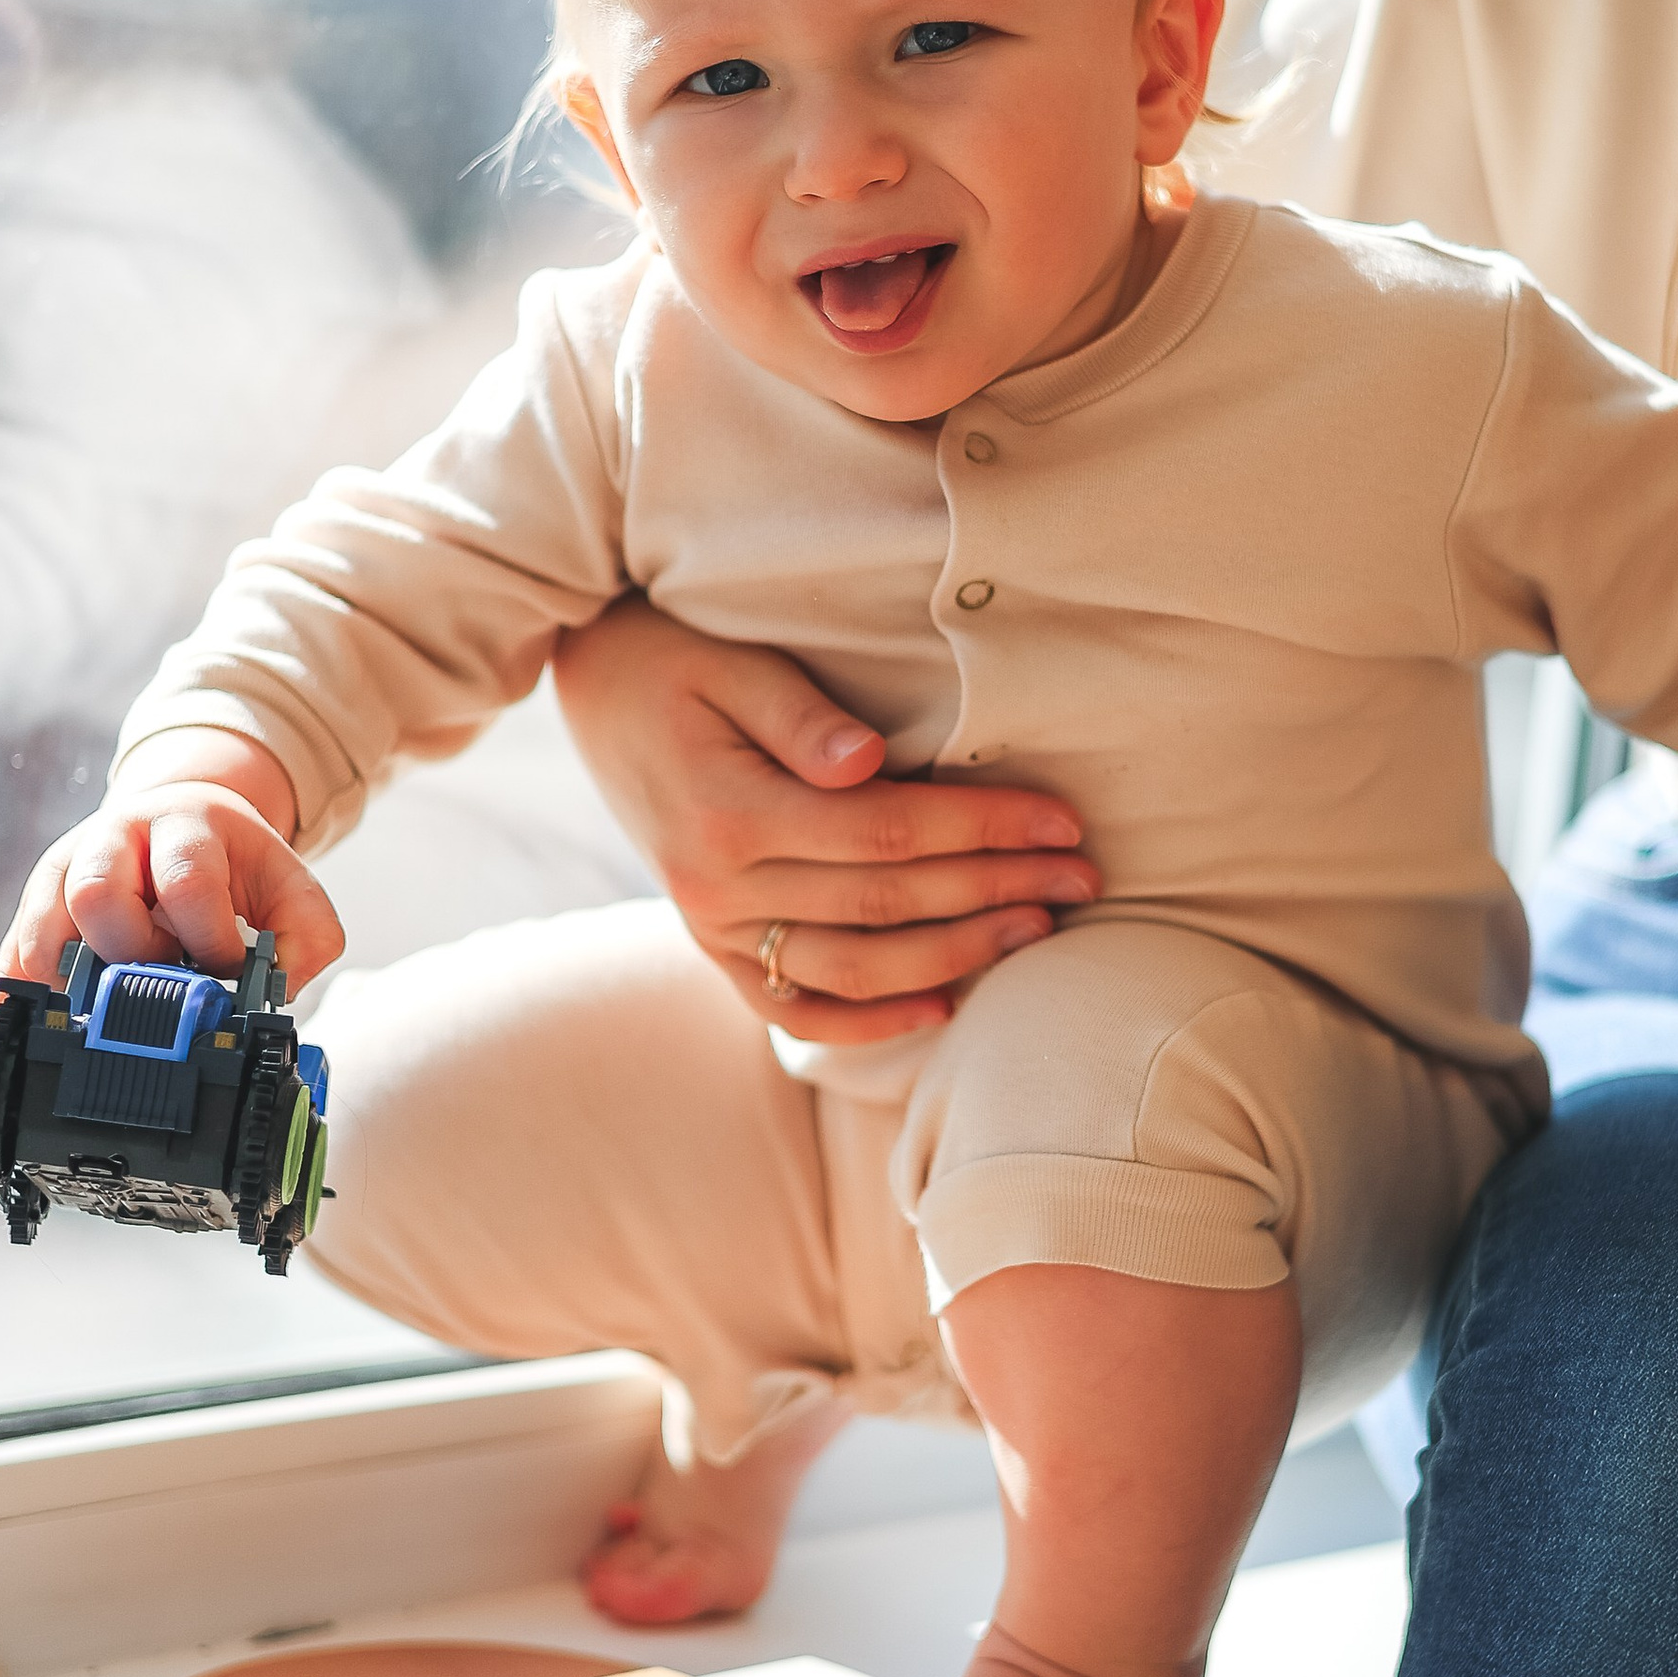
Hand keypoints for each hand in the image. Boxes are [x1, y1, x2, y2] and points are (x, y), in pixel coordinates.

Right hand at [1, 730, 343, 995]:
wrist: (180, 823)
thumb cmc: (232, 866)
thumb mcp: (289, 888)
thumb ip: (306, 938)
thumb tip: (279, 988)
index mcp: (181, 826)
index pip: (185, 880)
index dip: (208, 937)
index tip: (226, 967)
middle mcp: (110, 841)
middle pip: (97, 894)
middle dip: (136, 954)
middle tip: (165, 979)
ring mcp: (63, 875)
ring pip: (45, 930)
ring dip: (80, 984)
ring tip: (118, 1008)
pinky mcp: (33, 914)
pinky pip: (14, 962)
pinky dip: (29, 1003)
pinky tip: (51, 1031)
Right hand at [550, 595, 1101, 1044]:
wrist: (592, 690)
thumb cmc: (674, 658)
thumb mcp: (731, 665)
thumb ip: (798, 717)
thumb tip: (869, 761)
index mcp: (732, 811)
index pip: (889, 832)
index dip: (984, 829)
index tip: (1063, 822)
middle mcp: (718, 885)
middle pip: (887, 903)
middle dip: (997, 891)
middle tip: (1085, 879)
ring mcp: (712, 926)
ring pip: (854, 965)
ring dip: (955, 955)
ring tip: (1036, 930)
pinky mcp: (712, 945)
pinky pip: (792, 1004)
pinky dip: (867, 1018)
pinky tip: (940, 1006)